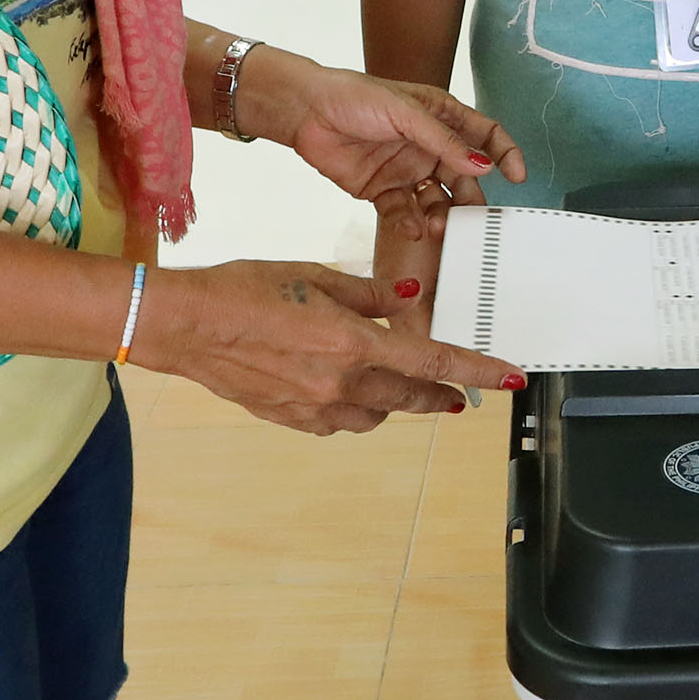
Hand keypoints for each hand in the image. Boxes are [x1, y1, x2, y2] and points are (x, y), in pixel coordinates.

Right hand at [133, 259, 516, 434]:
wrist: (185, 325)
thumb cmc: (247, 289)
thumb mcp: (316, 276)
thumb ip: (369, 293)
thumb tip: (407, 299)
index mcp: (353, 343)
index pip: (434, 362)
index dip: (479, 372)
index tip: (513, 378)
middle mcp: (341, 383)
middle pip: (413, 399)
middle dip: (442, 396)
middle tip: (459, 394)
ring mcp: (315, 407)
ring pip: (378, 416)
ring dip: (395, 403)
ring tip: (395, 384)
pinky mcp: (291, 419)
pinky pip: (341, 423)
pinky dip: (356, 410)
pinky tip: (348, 391)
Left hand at [240, 48, 525, 220]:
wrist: (306, 112)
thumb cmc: (354, 96)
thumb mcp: (407, 112)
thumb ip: (444, 141)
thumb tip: (482, 165)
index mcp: (441, 117)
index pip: (485, 135)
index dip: (505, 153)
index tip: (517, 176)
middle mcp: (429, 146)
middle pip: (464, 176)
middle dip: (471, 198)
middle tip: (473, 217)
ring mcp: (406, 170)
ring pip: (437, 200)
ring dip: (442, 215)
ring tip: (439, 228)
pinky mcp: (382, 190)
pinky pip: (404, 212)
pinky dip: (410, 223)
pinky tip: (411, 228)